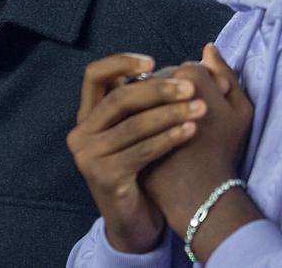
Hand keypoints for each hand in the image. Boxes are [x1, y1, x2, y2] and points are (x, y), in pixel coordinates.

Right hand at [67, 53, 207, 253]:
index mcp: (87, 115)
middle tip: (190, 87)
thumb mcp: (139, 129)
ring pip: (134, 125)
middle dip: (158, 89)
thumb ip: (148, 100)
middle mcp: (81, 133)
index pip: (94, 75)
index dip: (121, 62)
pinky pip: (142, 151)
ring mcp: (89, 157)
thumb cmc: (142, 168)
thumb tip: (184, 65)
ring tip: (200, 108)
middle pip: (119, 98)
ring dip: (171, 114)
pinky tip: (191, 131)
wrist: (134, 221)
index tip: (154, 61)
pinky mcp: (105, 177)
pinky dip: (169, 138)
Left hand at [142, 44, 259, 262]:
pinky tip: (152, 136)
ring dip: (154, 107)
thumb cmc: (224, 149)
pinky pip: (129, 115)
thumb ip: (226, 73)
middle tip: (188, 123)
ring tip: (171, 129)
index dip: (196, 89)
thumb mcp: (241, 110)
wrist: (199, 191)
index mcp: (190, 75)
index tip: (205, 109)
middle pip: (160, 80)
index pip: (186, 70)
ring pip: (143, 95)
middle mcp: (160, 85)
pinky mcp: (125, 126)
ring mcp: (138, 104)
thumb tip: (208, 48)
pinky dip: (140, 122)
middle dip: (172, 96)